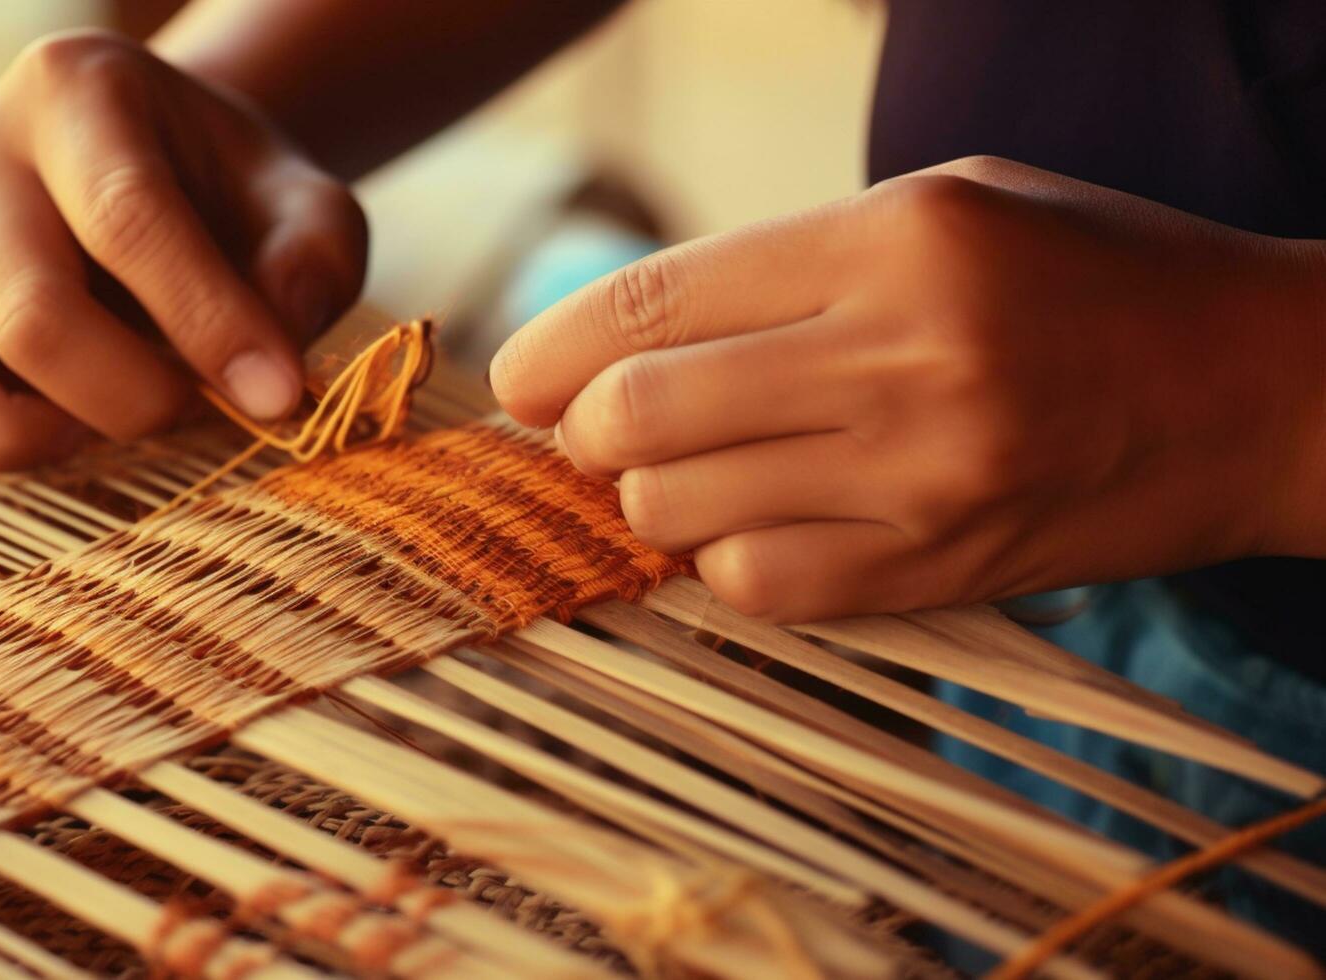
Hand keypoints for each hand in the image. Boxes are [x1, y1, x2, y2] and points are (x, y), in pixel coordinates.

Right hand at [0, 30, 366, 468]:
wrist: (170, 171)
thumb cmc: (237, 192)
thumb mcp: (307, 203)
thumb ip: (314, 265)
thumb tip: (267, 375)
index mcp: (77, 87)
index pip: (127, 215)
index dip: (206, 320)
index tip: (275, 395)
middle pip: (35, 311)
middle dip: (140, 395)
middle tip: (210, 405)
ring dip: (68, 422)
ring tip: (145, 408)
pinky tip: (79, 424)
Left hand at [491, 156, 1325, 620]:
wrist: (1258, 390)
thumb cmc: (1087, 277)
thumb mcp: (943, 209)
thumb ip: (780, 267)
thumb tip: (613, 341)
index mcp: (894, 241)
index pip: (650, 306)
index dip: (550, 350)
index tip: (522, 377)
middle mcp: (900, 361)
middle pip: (636, 421)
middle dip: (580, 433)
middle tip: (596, 429)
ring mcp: (921, 481)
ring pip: (677, 516)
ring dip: (647, 500)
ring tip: (684, 472)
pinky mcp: (937, 573)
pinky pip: (755, 587)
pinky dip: (722, 561)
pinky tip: (756, 523)